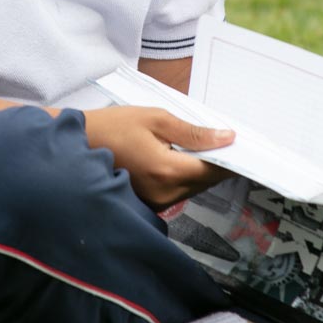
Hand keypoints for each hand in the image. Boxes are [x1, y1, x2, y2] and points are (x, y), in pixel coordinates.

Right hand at [82, 105, 235, 209]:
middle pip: (206, 181)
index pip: (213, 170)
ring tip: (202, 147)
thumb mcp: (156, 118)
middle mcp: (164, 194)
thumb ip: (193, 132)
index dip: (231, 159)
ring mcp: (156, 202)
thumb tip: (226, 138)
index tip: (244, 148)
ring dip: (202, 170)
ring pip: (194, 187)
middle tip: (224, 141)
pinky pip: (179, 191)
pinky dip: (186, 176)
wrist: (79, 143)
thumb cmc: (113, 126)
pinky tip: (183, 158)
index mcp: (167, 171)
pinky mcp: (150, 203)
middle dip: (217, 163)